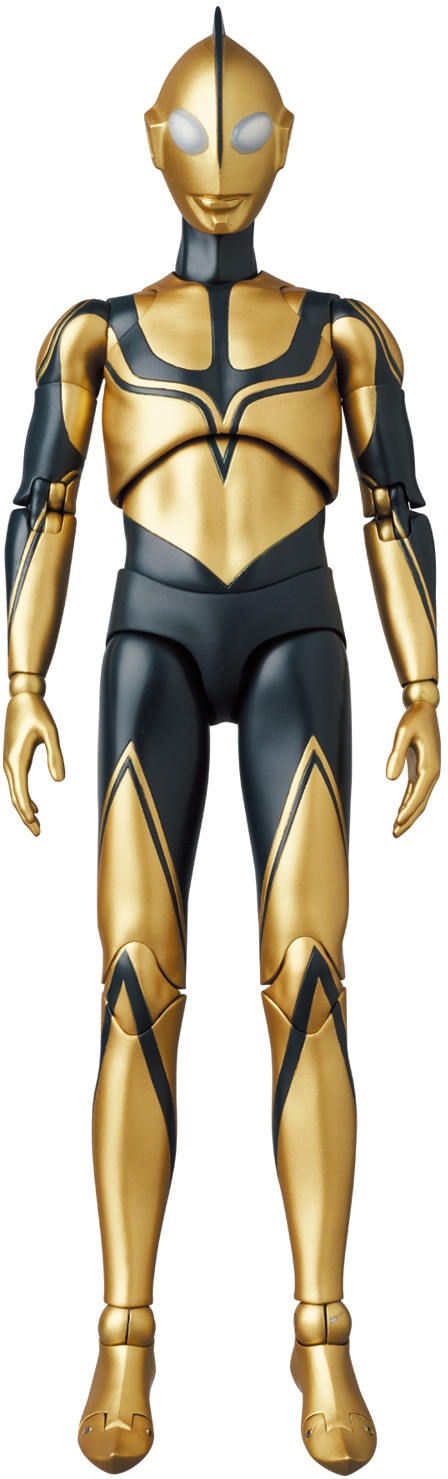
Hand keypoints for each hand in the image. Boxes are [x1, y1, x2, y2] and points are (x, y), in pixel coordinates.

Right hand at [3, 692, 64, 834]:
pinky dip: (24, 797)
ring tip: (36, 825)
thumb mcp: (51, 732)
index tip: (35, 825)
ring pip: (15, 792)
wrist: (22, 697)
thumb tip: (60, 781)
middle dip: (26, 816)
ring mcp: (9, 761)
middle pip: (15, 796)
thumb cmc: (38, 712)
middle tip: (38, 833)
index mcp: (16, 759)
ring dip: (25, 809)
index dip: (27, 811)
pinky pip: (18, 783)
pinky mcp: (13, 758)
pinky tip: (35, 807)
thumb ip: (55, 756)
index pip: (20, 792)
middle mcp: (9, 763)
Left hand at [386, 701, 440, 837]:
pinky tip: (401, 812)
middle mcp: (433, 773)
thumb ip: (396, 754)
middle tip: (395, 833)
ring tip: (397, 829)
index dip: (407, 810)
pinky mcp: (423, 769)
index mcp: (430, 766)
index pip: (417, 795)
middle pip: (421, 802)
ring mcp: (429, 772)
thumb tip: (390, 779)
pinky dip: (409, 803)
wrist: (424, 708)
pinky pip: (417, 791)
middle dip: (408, 819)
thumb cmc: (414, 718)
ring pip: (420, 799)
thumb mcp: (403, 732)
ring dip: (409, 814)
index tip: (397, 823)